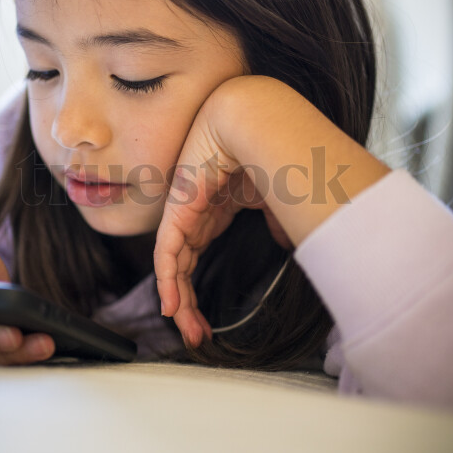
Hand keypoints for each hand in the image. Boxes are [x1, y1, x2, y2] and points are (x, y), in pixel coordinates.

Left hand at [154, 74, 388, 348]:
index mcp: (217, 200)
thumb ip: (275, 218)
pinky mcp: (178, 205)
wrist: (259, 118)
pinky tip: (173, 307)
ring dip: (181, 299)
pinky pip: (168, 251)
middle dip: (189, 301)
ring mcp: (185, 205)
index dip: (199, 285)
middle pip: (185, 262)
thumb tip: (284, 239)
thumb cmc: (274, 146)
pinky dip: (169, 280)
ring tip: (188, 330)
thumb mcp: (276, 195)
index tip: (207, 319)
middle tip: (196, 334)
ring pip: (175, 263)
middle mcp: (196, 205)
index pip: (199, 249)